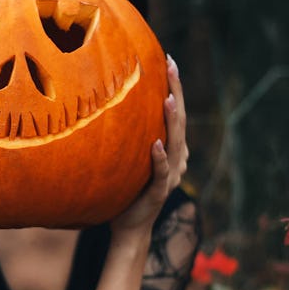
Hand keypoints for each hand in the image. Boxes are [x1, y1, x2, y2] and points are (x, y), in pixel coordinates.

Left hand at [110, 54, 188, 235]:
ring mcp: (170, 177)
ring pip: (176, 144)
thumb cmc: (127, 191)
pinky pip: (161, 173)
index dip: (175, 87)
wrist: (128, 228)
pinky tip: (156, 143)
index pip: (176, 113)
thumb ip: (130, 137)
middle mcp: (176, 160)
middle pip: (180, 122)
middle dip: (177, 92)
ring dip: (172, 121)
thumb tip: (108, 104)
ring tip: (168, 98)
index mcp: (172, 150)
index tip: (168, 60)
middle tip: (171, 66)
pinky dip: (160, 158)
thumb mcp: (130, 159)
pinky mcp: (158, 193)